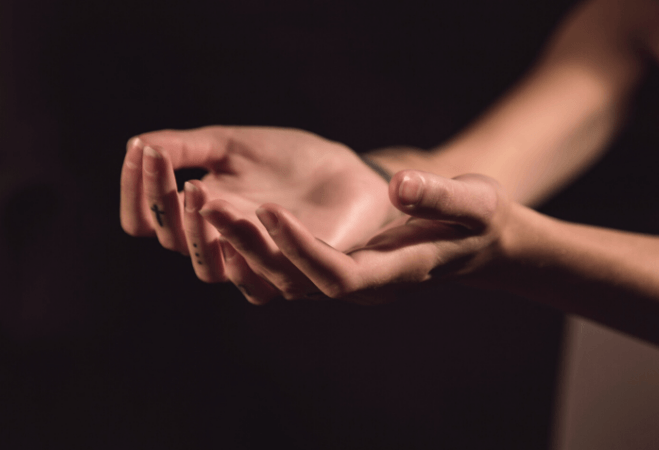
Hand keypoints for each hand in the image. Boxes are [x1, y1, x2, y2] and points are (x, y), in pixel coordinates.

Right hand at [120, 126, 398, 291]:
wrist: (346, 172)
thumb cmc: (287, 160)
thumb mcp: (231, 145)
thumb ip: (187, 148)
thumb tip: (137, 146)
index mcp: (199, 214)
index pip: (148, 220)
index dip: (136, 190)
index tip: (141, 150)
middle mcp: (220, 244)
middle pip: (172, 242)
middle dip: (163, 203)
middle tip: (168, 163)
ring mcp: (255, 261)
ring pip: (210, 269)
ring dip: (198, 231)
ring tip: (199, 188)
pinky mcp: (294, 271)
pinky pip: (262, 280)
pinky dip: (249, 248)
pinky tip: (251, 212)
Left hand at [209, 169, 512, 304]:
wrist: (475, 240)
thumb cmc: (479, 220)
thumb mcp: (473, 202)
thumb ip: (440, 195)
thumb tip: (399, 185)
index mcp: (393, 274)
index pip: (338, 274)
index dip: (301, 249)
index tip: (270, 212)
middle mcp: (361, 285)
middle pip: (296, 280)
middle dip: (254, 247)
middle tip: (213, 207)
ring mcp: (346, 277)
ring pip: (282, 276)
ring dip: (242, 244)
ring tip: (204, 204)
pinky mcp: (334, 264)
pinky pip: (285, 264)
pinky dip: (253, 245)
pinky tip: (223, 216)